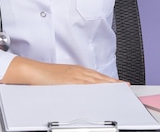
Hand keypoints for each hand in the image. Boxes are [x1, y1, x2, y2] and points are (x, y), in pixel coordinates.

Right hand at [0, 56, 121, 84]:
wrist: (33, 70)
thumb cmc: (45, 75)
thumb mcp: (63, 78)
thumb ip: (73, 82)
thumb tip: (82, 88)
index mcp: (77, 71)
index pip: (97, 76)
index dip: (110, 80)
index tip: (120, 83)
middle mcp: (78, 71)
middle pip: (99, 77)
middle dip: (113, 82)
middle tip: (125, 85)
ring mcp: (74, 75)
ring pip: (95, 80)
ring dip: (107, 83)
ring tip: (118, 88)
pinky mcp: (69, 80)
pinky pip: (85, 84)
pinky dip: (95, 86)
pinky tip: (102, 89)